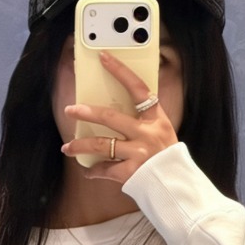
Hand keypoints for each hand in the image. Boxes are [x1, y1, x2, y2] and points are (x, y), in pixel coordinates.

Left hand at [61, 51, 177, 186]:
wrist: (176, 186)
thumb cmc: (167, 159)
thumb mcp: (162, 133)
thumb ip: (143, 123)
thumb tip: (112, 115)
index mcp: (156, 119)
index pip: (138, 88)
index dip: (120, 71)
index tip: (104, 58)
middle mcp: (147, 133)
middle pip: (110, 117)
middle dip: (86, 113)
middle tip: (71, 110)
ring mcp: (139, 153)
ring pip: (100, 145)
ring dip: (80, 146)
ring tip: (68, 148)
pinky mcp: (131, 172)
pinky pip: (105, 169)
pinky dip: (94, 171)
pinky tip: (88, 171)